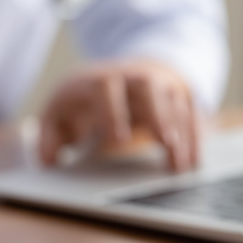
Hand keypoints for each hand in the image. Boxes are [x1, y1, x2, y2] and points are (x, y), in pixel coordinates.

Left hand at [38, 60, 198, 171]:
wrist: (116, 76)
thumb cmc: (81, 103)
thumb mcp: (57, 115)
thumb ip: (49, 138)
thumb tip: (47, 161)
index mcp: (95, 80)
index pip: (104, 87)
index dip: (111, 111)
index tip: (118, 139)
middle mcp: (129, 77)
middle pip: (147, 85)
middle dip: (157, 112)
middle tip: (165, 141)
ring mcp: (157, 84)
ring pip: (174, 100)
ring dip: (180, 131)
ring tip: (180, 165)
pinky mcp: (177, 97)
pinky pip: (192, 112)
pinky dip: (194, 136)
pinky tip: (193, 162)